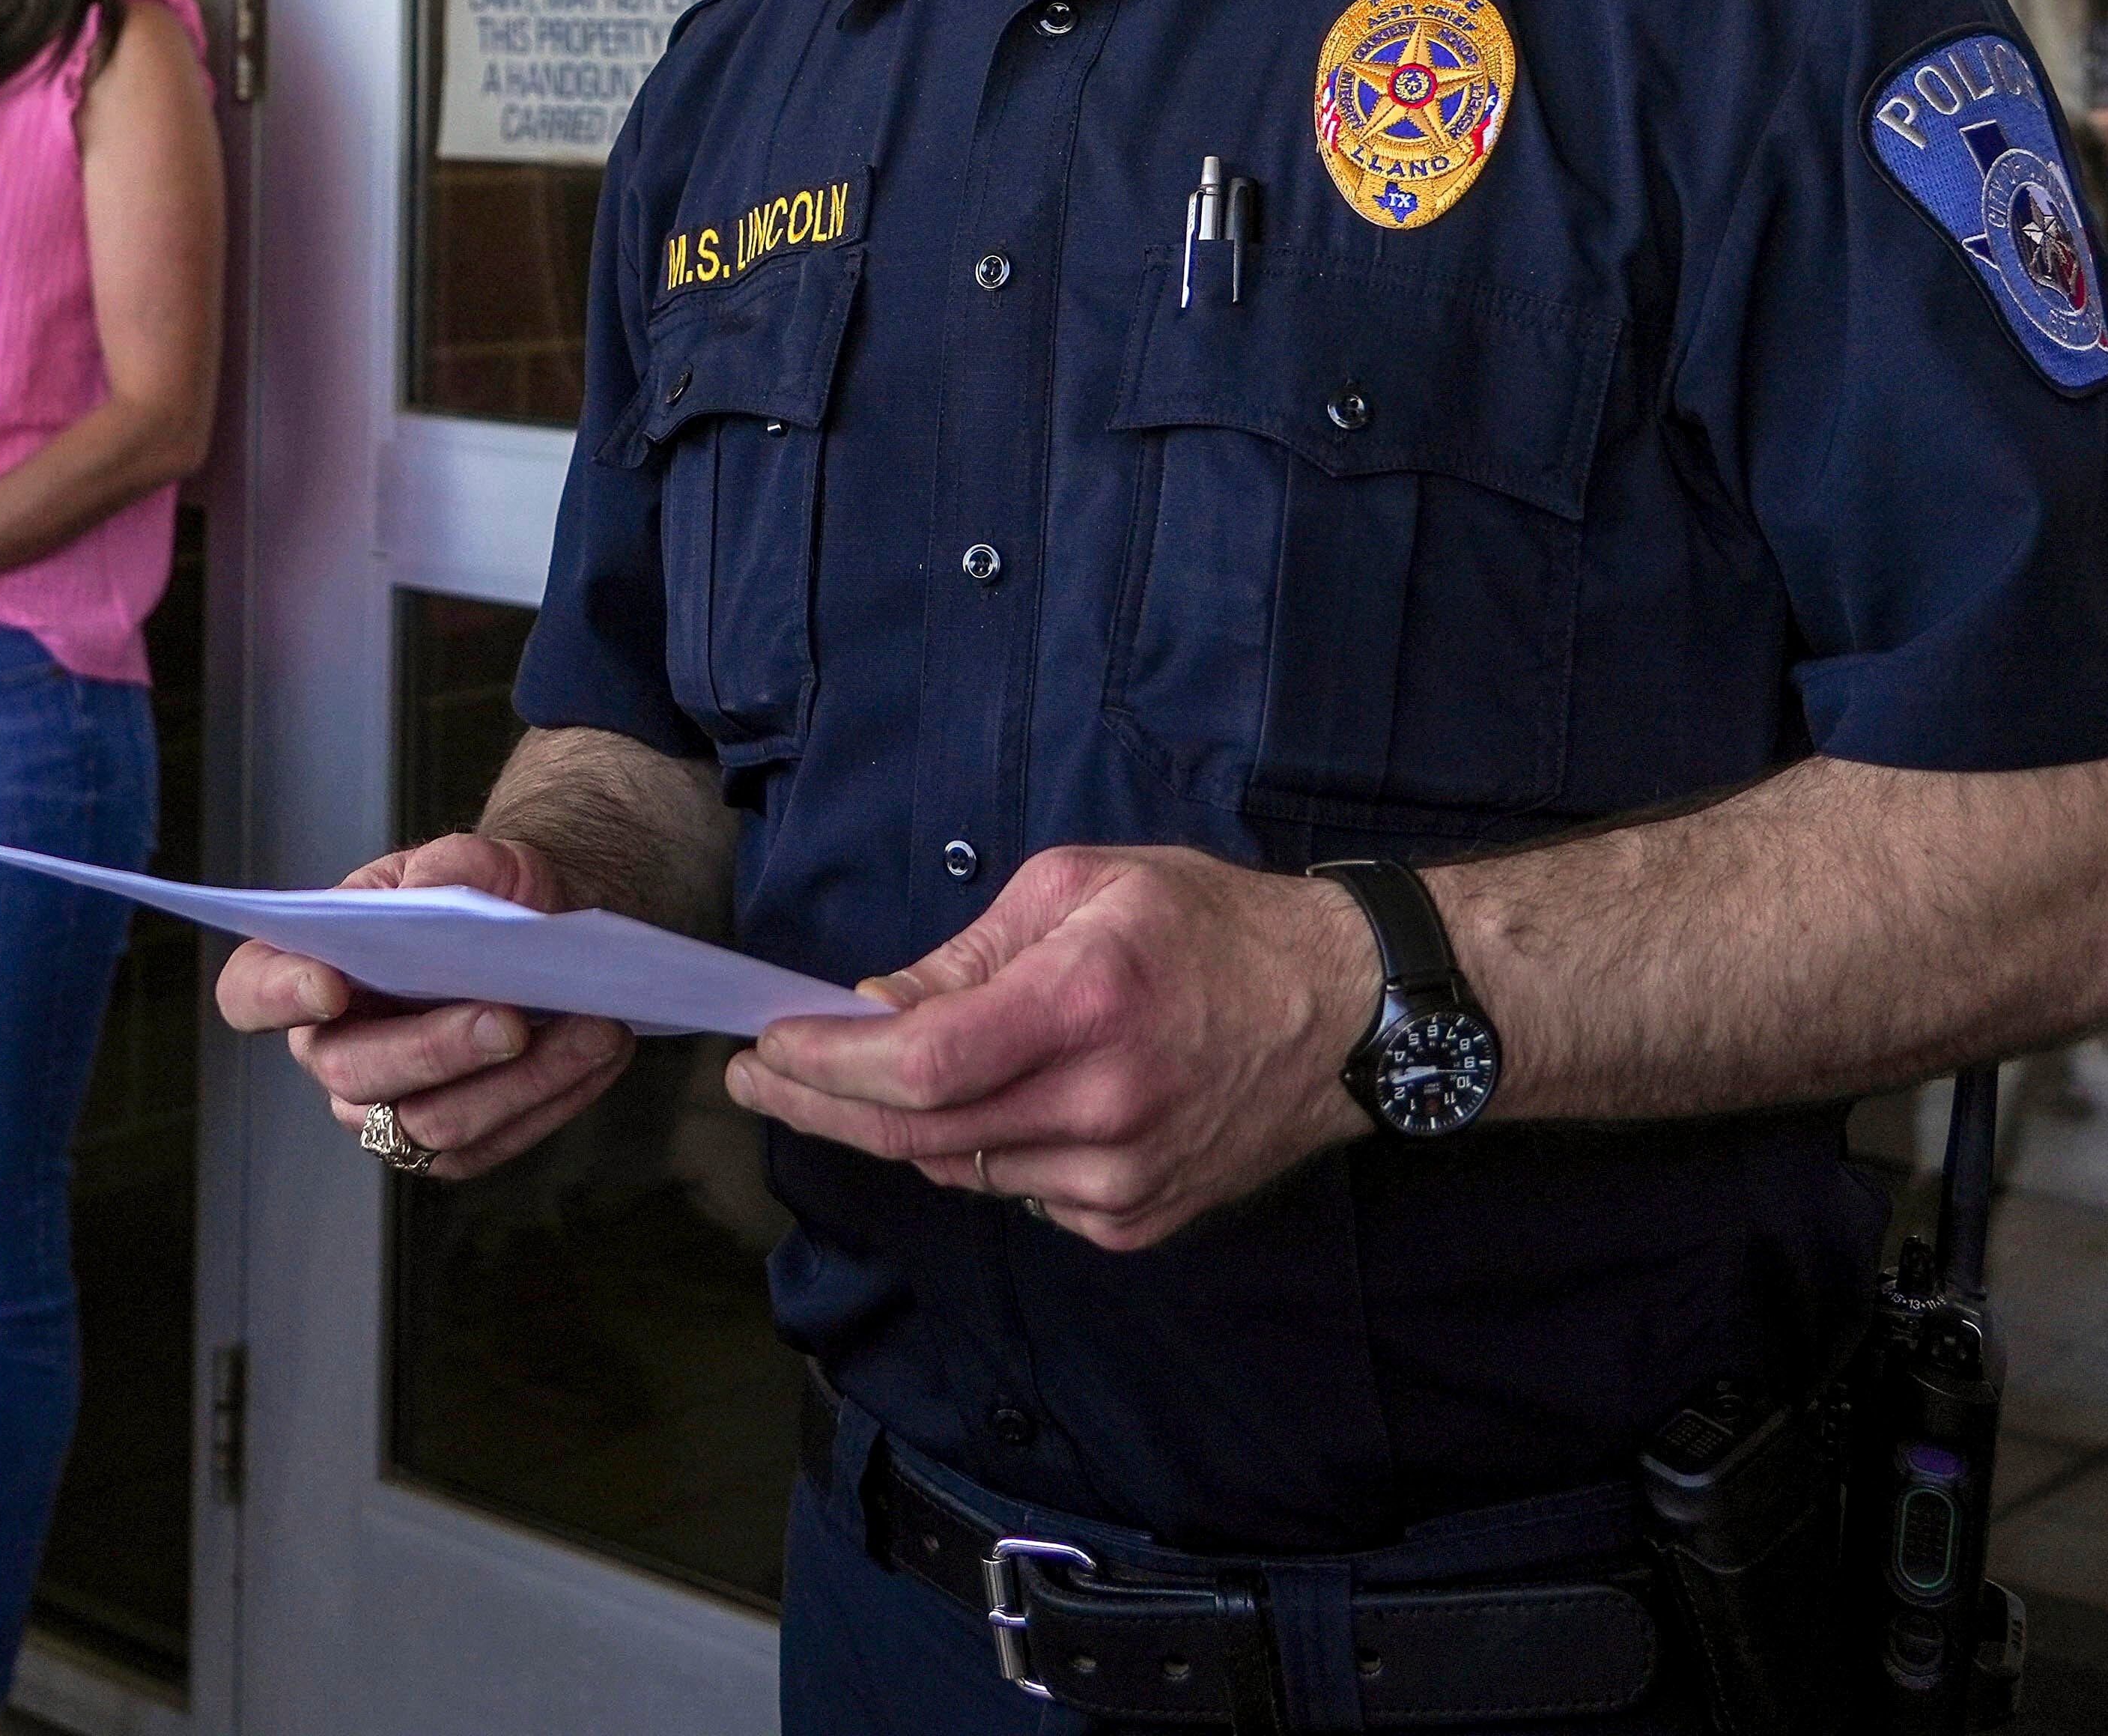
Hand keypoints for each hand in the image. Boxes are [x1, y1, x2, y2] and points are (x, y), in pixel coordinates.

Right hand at [214, 833, 639, 1181]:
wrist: (544, 932)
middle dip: (436, 1048)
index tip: (330, 982)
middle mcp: (333, 1048)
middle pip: (356, 1072)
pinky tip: (599, 1051)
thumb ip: (450, 866)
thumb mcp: (477, 859)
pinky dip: (553, 1098)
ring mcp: (386, 1108)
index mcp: (309, 966)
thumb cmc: (488, 893)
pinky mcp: (450, 1145)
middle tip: (510, 1019)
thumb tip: (426, 899)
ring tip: (592, 1028)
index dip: (276, 994)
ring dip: (518, 1080)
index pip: (252, 991)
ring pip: (432, 1124)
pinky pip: (492, 1143)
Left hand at [723, 844, 1379, 1250]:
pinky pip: (1020, 1196)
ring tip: (869, 1076)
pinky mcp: (1139, 1222)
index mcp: (1085, 1004)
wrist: (1347, 1014)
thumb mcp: (1084, 886)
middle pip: (918, 1137)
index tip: (763, 1047)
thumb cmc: (1214, 927)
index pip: (917, 1065)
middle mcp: (1104, 1106)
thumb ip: (970, 953)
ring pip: (961, 1171)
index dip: (825, 1065)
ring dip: (901, 1129)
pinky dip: (983, 1153)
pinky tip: (997, 1104)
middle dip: (821, 1108)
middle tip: (759, 1078)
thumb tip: (876, 1006)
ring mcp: (1124, 1179)